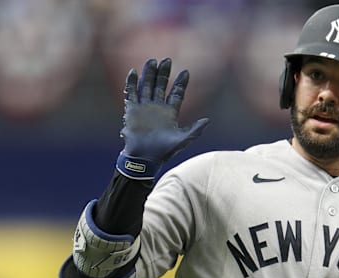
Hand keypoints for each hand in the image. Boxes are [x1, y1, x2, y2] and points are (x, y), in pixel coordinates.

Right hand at [117, 58, 208, 179]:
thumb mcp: (183, 140)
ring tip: (152, 61)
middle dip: (164, 73)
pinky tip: (134, 72)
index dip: (181, 83)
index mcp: (170, 113)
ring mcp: (144, 107)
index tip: (186, 72)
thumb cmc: (164, 151)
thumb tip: (207, 120)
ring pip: (147, 86)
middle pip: (161, 85)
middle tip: (168, 60)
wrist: (145, 158)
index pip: (176, 93)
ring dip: (149, 74)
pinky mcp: (132, 110)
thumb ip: (195, 130)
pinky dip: (131, 82)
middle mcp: (157, 107)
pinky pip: (131, 93)